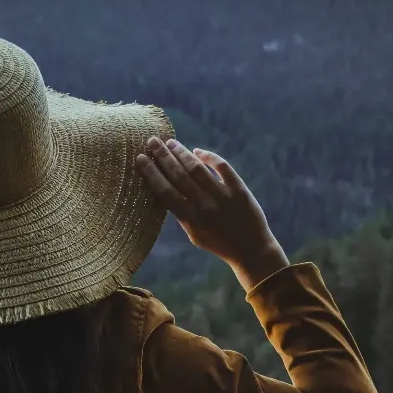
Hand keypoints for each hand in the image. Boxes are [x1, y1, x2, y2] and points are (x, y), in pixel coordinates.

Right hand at [132, 137, 288, 290]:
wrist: (251, 250)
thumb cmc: (218, 243)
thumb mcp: (194, 234)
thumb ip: (181, 214)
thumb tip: (165, 190)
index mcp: (190, 218)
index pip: (165, 191)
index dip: (151, 173)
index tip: (140, 158)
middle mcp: (204, 206)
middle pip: (178, 176)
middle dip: (163, 156)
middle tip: (152, 141)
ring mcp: (222, 196)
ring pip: (197, 168)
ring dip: (182, 153)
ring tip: (171, 142)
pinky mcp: (239, 190)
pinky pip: (222, 167)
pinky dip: (209, 157)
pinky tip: (198, 151)